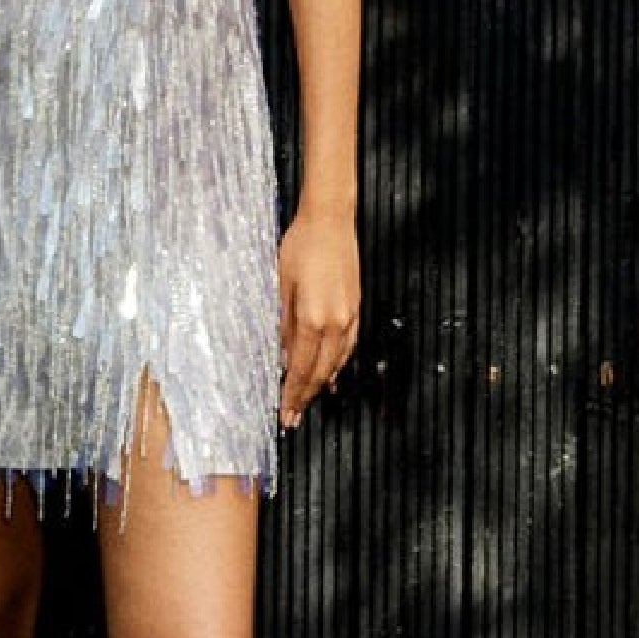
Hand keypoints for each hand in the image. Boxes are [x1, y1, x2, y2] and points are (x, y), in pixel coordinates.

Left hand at [277, 205, 359, 429]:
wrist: (330, 220)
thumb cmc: (301, 245)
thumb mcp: (281, 284)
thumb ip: (284, 324)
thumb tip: (282, 354)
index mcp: (312, 318)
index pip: (300, 368)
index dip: (292, 393)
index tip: (285, 412)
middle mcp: (334, 323)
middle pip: (320, 371)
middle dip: (306, 397)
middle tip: (294, 418)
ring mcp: (349, 316)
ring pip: (337, 363)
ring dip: (322, 384)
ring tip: (310, 401)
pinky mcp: (356, 307)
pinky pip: (348, 346)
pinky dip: (339, 364)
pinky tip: (332, 372)